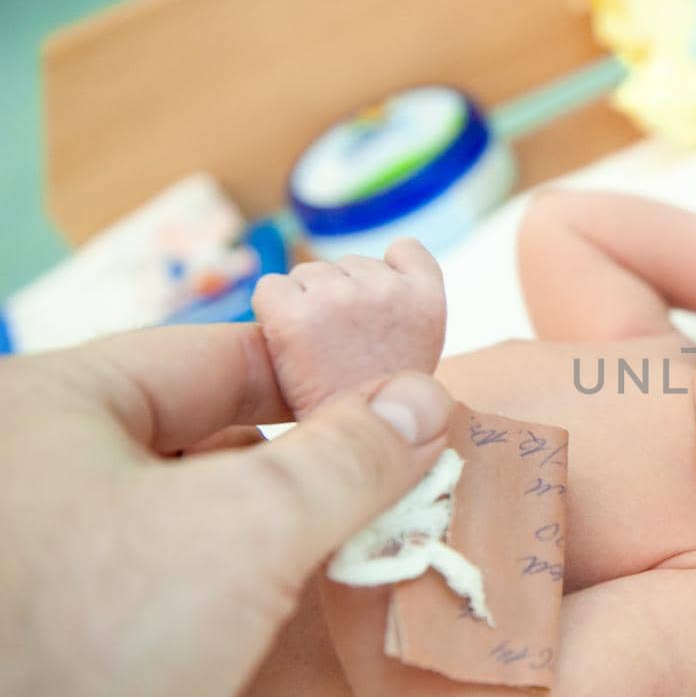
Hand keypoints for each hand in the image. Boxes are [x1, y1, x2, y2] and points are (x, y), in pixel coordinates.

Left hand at [0, 323, 449, 696]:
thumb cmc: (101, 641)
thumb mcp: (251, 525)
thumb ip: (347, 457)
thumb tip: (423, 401)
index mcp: (47, 404)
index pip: (215, 353)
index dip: (320, 372)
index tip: (400, 398)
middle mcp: (28, 468)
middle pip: (203, 433)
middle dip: (305, 460)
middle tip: (393, 479)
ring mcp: (37, 556)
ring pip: (188, 514)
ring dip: (274, 532)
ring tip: (360, 547)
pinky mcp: (53, 634)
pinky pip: (163, 581)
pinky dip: (231, 588)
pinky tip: (289, 612)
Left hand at [253, 238, 446, 416]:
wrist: (347, 446)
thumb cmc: (379, 400)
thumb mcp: (420, 348)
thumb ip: (403, 307)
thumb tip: (370, 274)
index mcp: (426, 299)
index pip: (405, 250)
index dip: (388, 271)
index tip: (381, 307)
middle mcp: (385, 289)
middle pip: (347, 265)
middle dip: (340, 297)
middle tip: (345, 346)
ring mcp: (337, 298)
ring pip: (307, 275)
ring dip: (306, 304)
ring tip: (318, 350)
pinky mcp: (292, 313)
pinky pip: (269, 288)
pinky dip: (271, 313)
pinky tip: (288, 343)